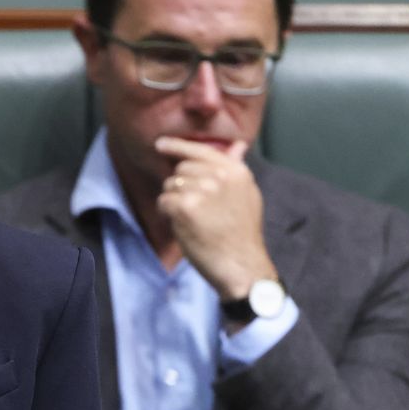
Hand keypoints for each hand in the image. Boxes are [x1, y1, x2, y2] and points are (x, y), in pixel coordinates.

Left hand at [154, 137, 277, 299]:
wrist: (242, 266)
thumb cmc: (242, 233)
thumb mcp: (247, 194)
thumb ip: (236, 168)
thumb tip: (238, 145)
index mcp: (235, 171)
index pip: (201, 150)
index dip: (177, 145)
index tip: (161, 144)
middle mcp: (219, 176)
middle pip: (182, 168)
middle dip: (181, 185)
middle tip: (196, 208)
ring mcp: (202, 191)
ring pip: (170, 185)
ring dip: (174, 201)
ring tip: (194, 219)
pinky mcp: (185, 208)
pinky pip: (163, 201)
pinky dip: (167, 213)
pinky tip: (183, 225)